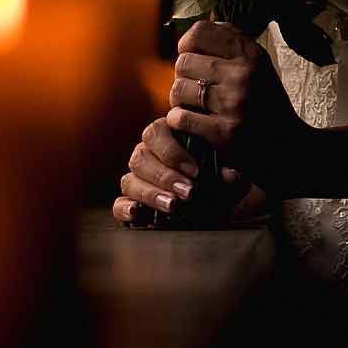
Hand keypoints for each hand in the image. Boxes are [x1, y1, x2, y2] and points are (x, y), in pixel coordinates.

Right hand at [111, 115, 241, 223]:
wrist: (222, 206)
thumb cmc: (221, 182)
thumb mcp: (227, 177)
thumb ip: (226, 173)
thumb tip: (230, 173)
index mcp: (165, 138)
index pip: (155, 134)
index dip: (172, 152)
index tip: (196, 171)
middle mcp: (147, 156)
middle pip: (140, 158)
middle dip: (165, 176)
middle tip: (189, 192)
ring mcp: (138, 181)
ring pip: (129, 182)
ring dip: (151, 194)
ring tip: (173, 206)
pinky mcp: (134, 206)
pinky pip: (118, 205)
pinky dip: (124, 208)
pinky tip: (137, 213)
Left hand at [165, 20, 314, 196]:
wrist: (291, 149)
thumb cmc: (267, 104)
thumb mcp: (260, 66)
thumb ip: (232, 42)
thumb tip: (200, 28)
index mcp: (251, 54)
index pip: (199, 32)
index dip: (187, 45)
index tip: (192, 59)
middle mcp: (244, 75)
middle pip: (183, 62)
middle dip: (184, 77)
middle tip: (195, 89)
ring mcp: (234, 103)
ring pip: (178, 89)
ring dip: (179, 101)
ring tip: (192, 107)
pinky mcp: (225, 132)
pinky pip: (181, 117)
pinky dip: (179, 121)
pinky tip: (190, 123)